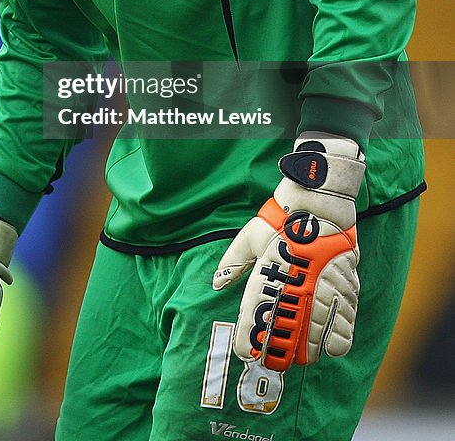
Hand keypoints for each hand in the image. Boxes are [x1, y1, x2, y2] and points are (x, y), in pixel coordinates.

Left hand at [213, 134, 364, 371]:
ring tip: (306, 354)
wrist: (317, 203)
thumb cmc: (280, 218)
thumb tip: (216, 283)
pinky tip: (332, 343)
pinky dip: (339, 336)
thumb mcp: (249, 236)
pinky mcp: (346, 286)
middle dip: (285, 354)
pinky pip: (346, 322)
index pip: (257, 319)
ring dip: (313, 349)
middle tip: (279, 360)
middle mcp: (297, 287)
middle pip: (292, 336)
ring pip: (322, 336)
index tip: (246, 352)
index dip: (250, 341)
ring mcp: (324, 289)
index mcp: (270, 277)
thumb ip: (233, 262)